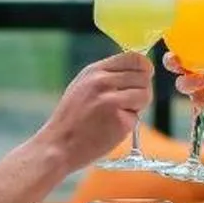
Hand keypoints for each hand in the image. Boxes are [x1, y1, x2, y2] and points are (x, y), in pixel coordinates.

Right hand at [40, 50, 154, 168]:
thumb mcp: (83, 86)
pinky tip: (110, 129)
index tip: (142, 79)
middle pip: (144, 76)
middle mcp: (102, 82)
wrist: (58, 145)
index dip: (143, 69)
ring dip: (137, 107)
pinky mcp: (119, 121)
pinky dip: (128, 125)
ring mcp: (111, 101)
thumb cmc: (72, 119)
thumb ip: (107, 76)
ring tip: (116, 116)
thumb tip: (139, 70)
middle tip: (126, 104)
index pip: (134, 58)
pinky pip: (137, 118)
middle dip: (141, 90)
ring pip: (145, 95)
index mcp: (94, 71)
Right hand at [169, 33, 203, 119]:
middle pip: (172, 63)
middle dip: (171, 61)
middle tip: (179, 61)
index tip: (175, 34)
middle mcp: (197, 67)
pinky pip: (200, 100)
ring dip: (191, 81)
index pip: (181, 42)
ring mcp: (200, 86)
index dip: (173, 38)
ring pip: (183, 84)